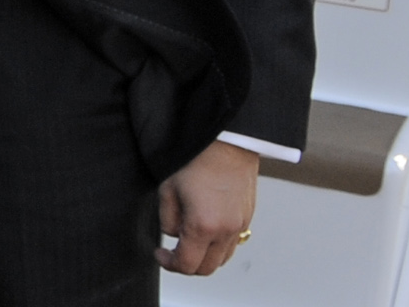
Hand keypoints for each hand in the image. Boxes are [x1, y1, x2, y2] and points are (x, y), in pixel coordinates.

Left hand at [157, 139, 257, 274]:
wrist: (227, 140)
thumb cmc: (196, 157)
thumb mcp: (168, 189)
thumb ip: (168, 218)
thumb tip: (173, 233)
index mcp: (204, 226)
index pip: (187, 264)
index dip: (169, 264)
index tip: (160, 254)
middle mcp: (227, 230)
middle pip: (207, 268)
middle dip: (187, 265)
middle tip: (172, 252)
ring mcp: (241, 224)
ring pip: (223, 258)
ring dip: (204, 256)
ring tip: (188, 240)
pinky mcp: (248, 216)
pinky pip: (234, 242)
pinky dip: (218, 245)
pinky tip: (206, 230)